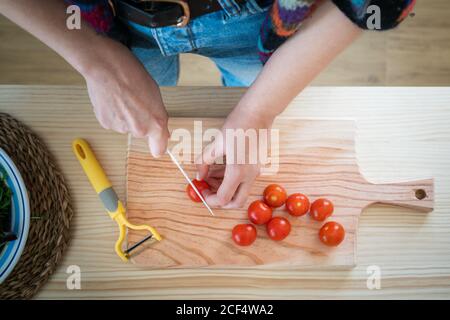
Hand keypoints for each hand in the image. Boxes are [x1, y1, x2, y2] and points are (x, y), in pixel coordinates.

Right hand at [83, 39, 168, 156]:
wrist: (105, 67)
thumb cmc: (132, 74)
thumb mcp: (155, 94)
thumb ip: (158, 116)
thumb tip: (161, 131)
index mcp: (156, 123)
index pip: (159, 149)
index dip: (158, 144)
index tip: (157, 141)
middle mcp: (139, 130)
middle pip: (142, 133)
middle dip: (141, 121)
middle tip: (136, 101)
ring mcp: (121, 128)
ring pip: (127, 126)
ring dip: (126, 116)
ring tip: (122, 96)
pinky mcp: (106, 124)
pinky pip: (114, 122)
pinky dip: (113, 113)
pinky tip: (112, 98)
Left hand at [196, 105, 273, 207]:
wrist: (259, 113)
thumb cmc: (239, 125)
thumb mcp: (217, 143)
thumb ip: (205, 162)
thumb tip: (199, 175)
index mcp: (237, 172)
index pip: (223, 199)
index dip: (209, 199)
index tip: (201, 191)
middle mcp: (249, 175)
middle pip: (236, 202)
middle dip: (221, 201)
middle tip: (208, 191)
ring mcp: (255, 171)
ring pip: (240, 192)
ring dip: (226, 189)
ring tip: (211, 175)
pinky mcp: (257, 166)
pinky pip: (245, 181)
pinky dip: (233, 181)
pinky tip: (221, 168)